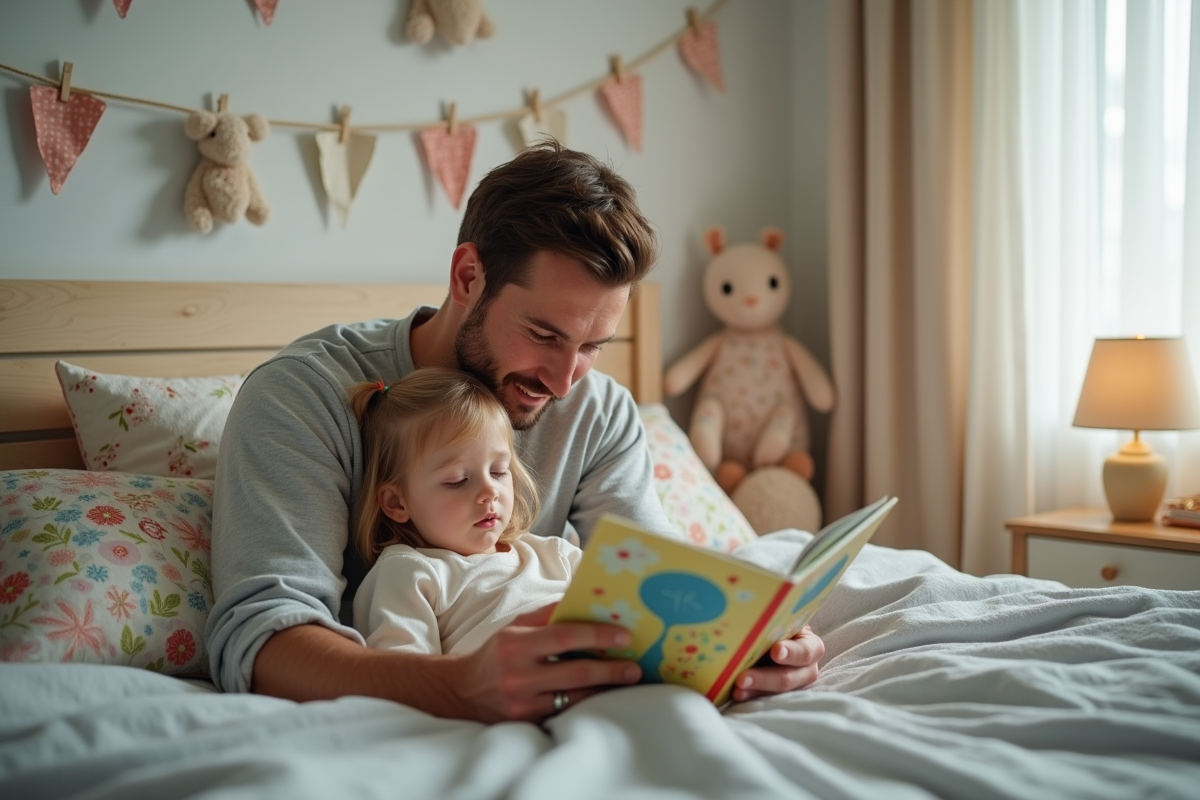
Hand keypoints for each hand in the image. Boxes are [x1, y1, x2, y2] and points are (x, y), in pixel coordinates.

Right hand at [454, 603, 641, 722]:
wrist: (462, 692)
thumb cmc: (496, 653)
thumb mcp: (514, 628)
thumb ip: (546, 615)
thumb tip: (582, 600)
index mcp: (515, 644)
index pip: (563, 636)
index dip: (596, 635)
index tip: (623, 635)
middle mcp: (518, 675)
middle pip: (575, 672)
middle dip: (610, 669)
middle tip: (634, 666)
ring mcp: (523, 703)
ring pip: (575, 698)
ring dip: (605, 689)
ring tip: (626, 680)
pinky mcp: (527, 722)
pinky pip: (565, 712)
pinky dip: (587, 703)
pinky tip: (604, 695)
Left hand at [730, 625, 824, 701]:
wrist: (769, 633)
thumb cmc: (775, 622)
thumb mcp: (778, 619)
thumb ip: (770, 621)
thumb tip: (749, 608)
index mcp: (810, 643)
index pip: (806, 650)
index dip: (791, 652)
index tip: (775, 651)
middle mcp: (806, 666)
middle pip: (789, 677)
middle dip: (765, 678)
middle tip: (742, 678)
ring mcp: (792, 681)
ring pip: (777, 691)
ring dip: (756, 690)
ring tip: (737, 689)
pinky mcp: (777, 692)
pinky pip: (765, 697)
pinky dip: (750, 695)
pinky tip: (736, 694)